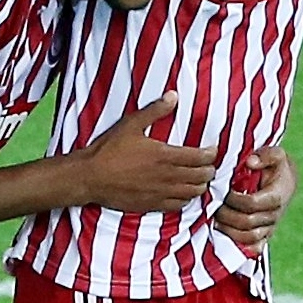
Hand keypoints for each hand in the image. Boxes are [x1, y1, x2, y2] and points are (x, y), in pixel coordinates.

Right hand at [75, 93, 217, 213]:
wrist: (90, 177)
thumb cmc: (109, 150)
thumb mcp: (131, 124)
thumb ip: (155, 110)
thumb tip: (173, 96)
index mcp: (164, 156)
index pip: (199, 157)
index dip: (211, 154)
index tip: (212, 150)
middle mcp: (167, 177)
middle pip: (201, 177)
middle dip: (209, 170)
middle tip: (209, 164)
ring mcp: (160, 193)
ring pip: (193, 193)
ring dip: (201, 185)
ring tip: (201, 178)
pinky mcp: (152, 205)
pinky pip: (178, 206)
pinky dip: (186, 199)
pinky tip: (185, 193)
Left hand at [214, 146, 297, 256]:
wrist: (283, 181)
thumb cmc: (275, 166)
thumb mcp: (275, 153)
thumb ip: (265, 155)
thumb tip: (250, 162)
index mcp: (276, 196)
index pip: (251, 204)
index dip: (233, 199)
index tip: (222, 191)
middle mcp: (274, 215)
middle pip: (247, 223)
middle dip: (226, 214)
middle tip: (212, 205)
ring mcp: (269, 228)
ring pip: (247, 237)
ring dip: (227, 229)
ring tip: (214, 217)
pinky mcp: (264, 236)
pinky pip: (252, 248)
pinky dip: (237, 244)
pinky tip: (223, 234)